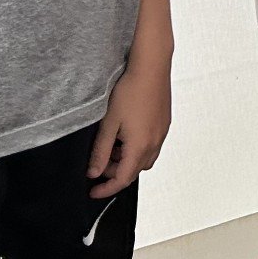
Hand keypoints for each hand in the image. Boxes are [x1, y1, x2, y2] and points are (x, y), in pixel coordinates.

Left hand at [88, 56, 170, 198]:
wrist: (151, 67)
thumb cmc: (130, 90)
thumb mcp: (108, 123)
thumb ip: (100, 151)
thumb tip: (94, 172)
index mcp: (140, 146)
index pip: (122, 179)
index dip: (106, 189)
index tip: (93, 192)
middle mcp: (155, 143)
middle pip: (134, 171)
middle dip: (115, 173)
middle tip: (98, 164)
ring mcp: (162, 132)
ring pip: (144, 159)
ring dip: (127, 160)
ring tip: (111, 146)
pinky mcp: (164, 123)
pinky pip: (151, 145)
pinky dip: (137, 148)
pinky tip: (125, 133)